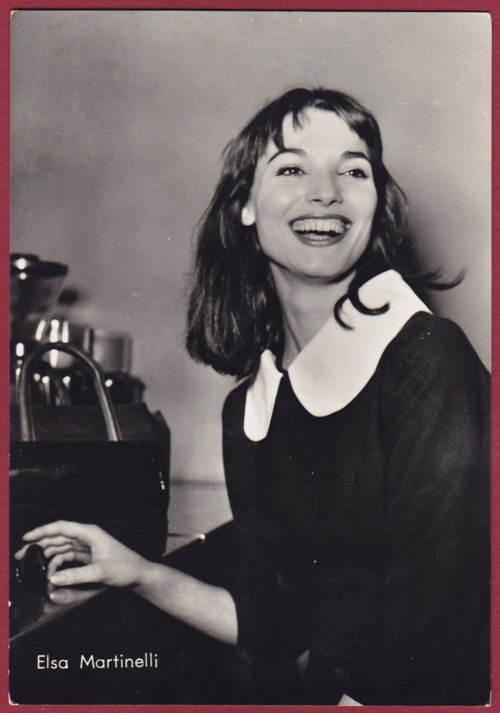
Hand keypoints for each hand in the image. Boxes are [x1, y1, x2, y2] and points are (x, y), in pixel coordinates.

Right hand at [15, 520, 147, 589]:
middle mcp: (87, 537)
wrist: (139, 574)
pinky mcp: (88, 556)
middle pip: (59, 536)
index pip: (61, 527)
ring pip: (62, 547)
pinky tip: (51, 572)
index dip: (42, 531)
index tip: (26, 538)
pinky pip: (68, 556)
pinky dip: (58, 563)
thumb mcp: (99, 572)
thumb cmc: (125, 568)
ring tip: (33, 565)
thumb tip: (53, 578)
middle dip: (40, 544)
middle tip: (22, 554)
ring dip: (47, 555)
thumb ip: (76, 575)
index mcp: (90, 533)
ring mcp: (87, 546)